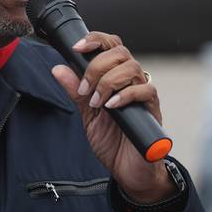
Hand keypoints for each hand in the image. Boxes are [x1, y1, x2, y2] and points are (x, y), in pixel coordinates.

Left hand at [51, 32, 174, 203]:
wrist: (128, 171)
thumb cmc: (111, 140)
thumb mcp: (87, 114)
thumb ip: (76, 91)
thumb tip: (58, 68)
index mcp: (116, 76)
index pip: (110, 45)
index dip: (95, 40)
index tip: (76, 48)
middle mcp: (132, 80)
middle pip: (120, 52)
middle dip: (97, 66)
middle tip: (85, 89)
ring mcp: (144, 93)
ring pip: (132, 67)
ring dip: (108, 82)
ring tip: (97, 103)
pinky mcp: (153, 109)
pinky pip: (145, 90)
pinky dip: (125, 95)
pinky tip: (111, 106)